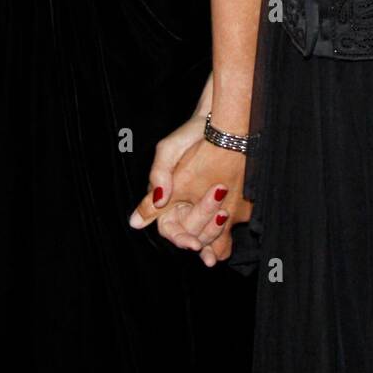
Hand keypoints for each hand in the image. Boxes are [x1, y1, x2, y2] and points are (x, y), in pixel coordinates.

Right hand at [129, 122, 251, 266]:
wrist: (219, 124)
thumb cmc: (189, 135)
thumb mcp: (168, 151)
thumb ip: (158, 177)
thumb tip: (145, 213)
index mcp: (166, 196)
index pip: (168, 228)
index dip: (180, 238)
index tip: (193, 244)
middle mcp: (182, 204)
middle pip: (188, 233)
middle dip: (200, 235)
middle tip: (214, 230)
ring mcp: (201, 204)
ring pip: (204, 233)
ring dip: (212, 241)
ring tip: (219, 248)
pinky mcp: (220, 202)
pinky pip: (219, 227)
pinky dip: (223, 239)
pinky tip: (228, 246)